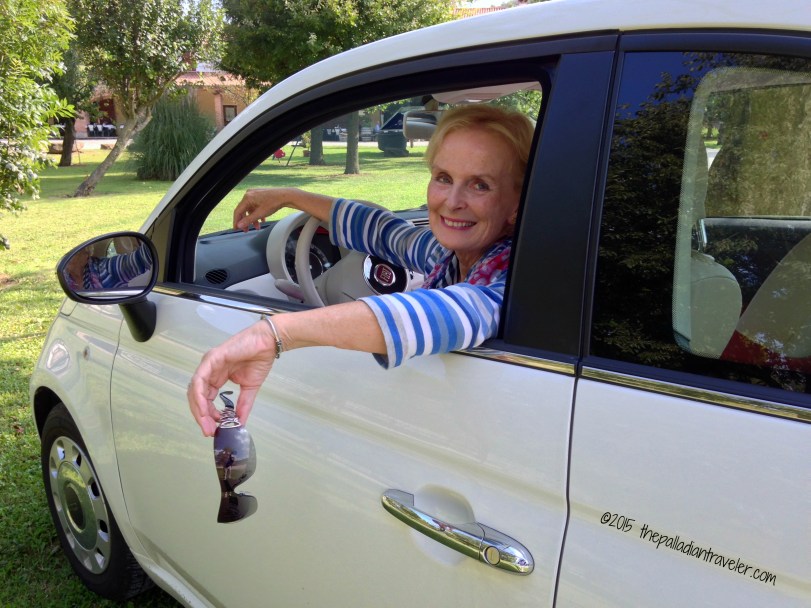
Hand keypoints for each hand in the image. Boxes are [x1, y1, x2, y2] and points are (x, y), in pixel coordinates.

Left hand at [187, 319, 278, 435]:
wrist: (267, 343)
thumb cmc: (259, 359)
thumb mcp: (250, 388)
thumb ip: (243, 406)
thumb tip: (239, 423)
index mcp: (216, 377)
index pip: (205, 399)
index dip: (207, 415)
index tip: (214, 429)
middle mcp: (209, 371)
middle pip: (196, 397)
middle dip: (201, 416)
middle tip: (209, 431)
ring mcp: (208, 365)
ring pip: (195, 390)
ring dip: (199, 410)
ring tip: (207, 424)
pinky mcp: (211, 359)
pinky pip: (199, 380)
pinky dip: (199, 396)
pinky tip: (204, 409)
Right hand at [233, 188, 291, 231]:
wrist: (286, 196)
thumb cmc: (274, 202)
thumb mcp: (260, 213)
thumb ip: (248, 220)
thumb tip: (239, 225)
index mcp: (247, 197)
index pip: (238, 211)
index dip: (236, 221)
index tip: (236, 229)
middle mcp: (249, 194)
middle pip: (243, 210)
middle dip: (246, 221)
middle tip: (247, 230)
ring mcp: (254, 194)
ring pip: (250, 209)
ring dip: (253, 219)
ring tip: (257, 226)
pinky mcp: (259, 196)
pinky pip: (255, 206)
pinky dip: (257, 214)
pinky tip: (262, 220)